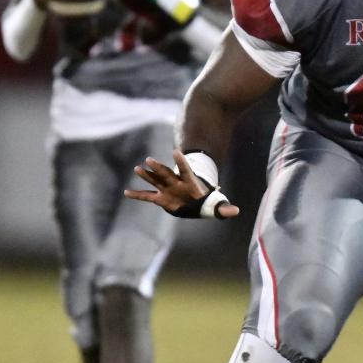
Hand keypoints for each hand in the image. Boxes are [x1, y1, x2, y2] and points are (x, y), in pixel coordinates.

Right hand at [124, 149, 239, 218]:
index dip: (182, 161)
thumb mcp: (216, 205)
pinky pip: (147, 196)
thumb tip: (236, 211)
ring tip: (137, 168)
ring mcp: (167, 189)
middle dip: (159, 167)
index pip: (186, 170)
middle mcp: (177, 183)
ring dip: (147, 175)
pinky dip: (138, 195)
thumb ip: (223, 208)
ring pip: (155, 180)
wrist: (196, 202)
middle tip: (149, 159)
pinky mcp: (161, 198)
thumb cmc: (206, 203)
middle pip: (167, 174)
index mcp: (190, 183)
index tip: (176, 151)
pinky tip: (126, 192)